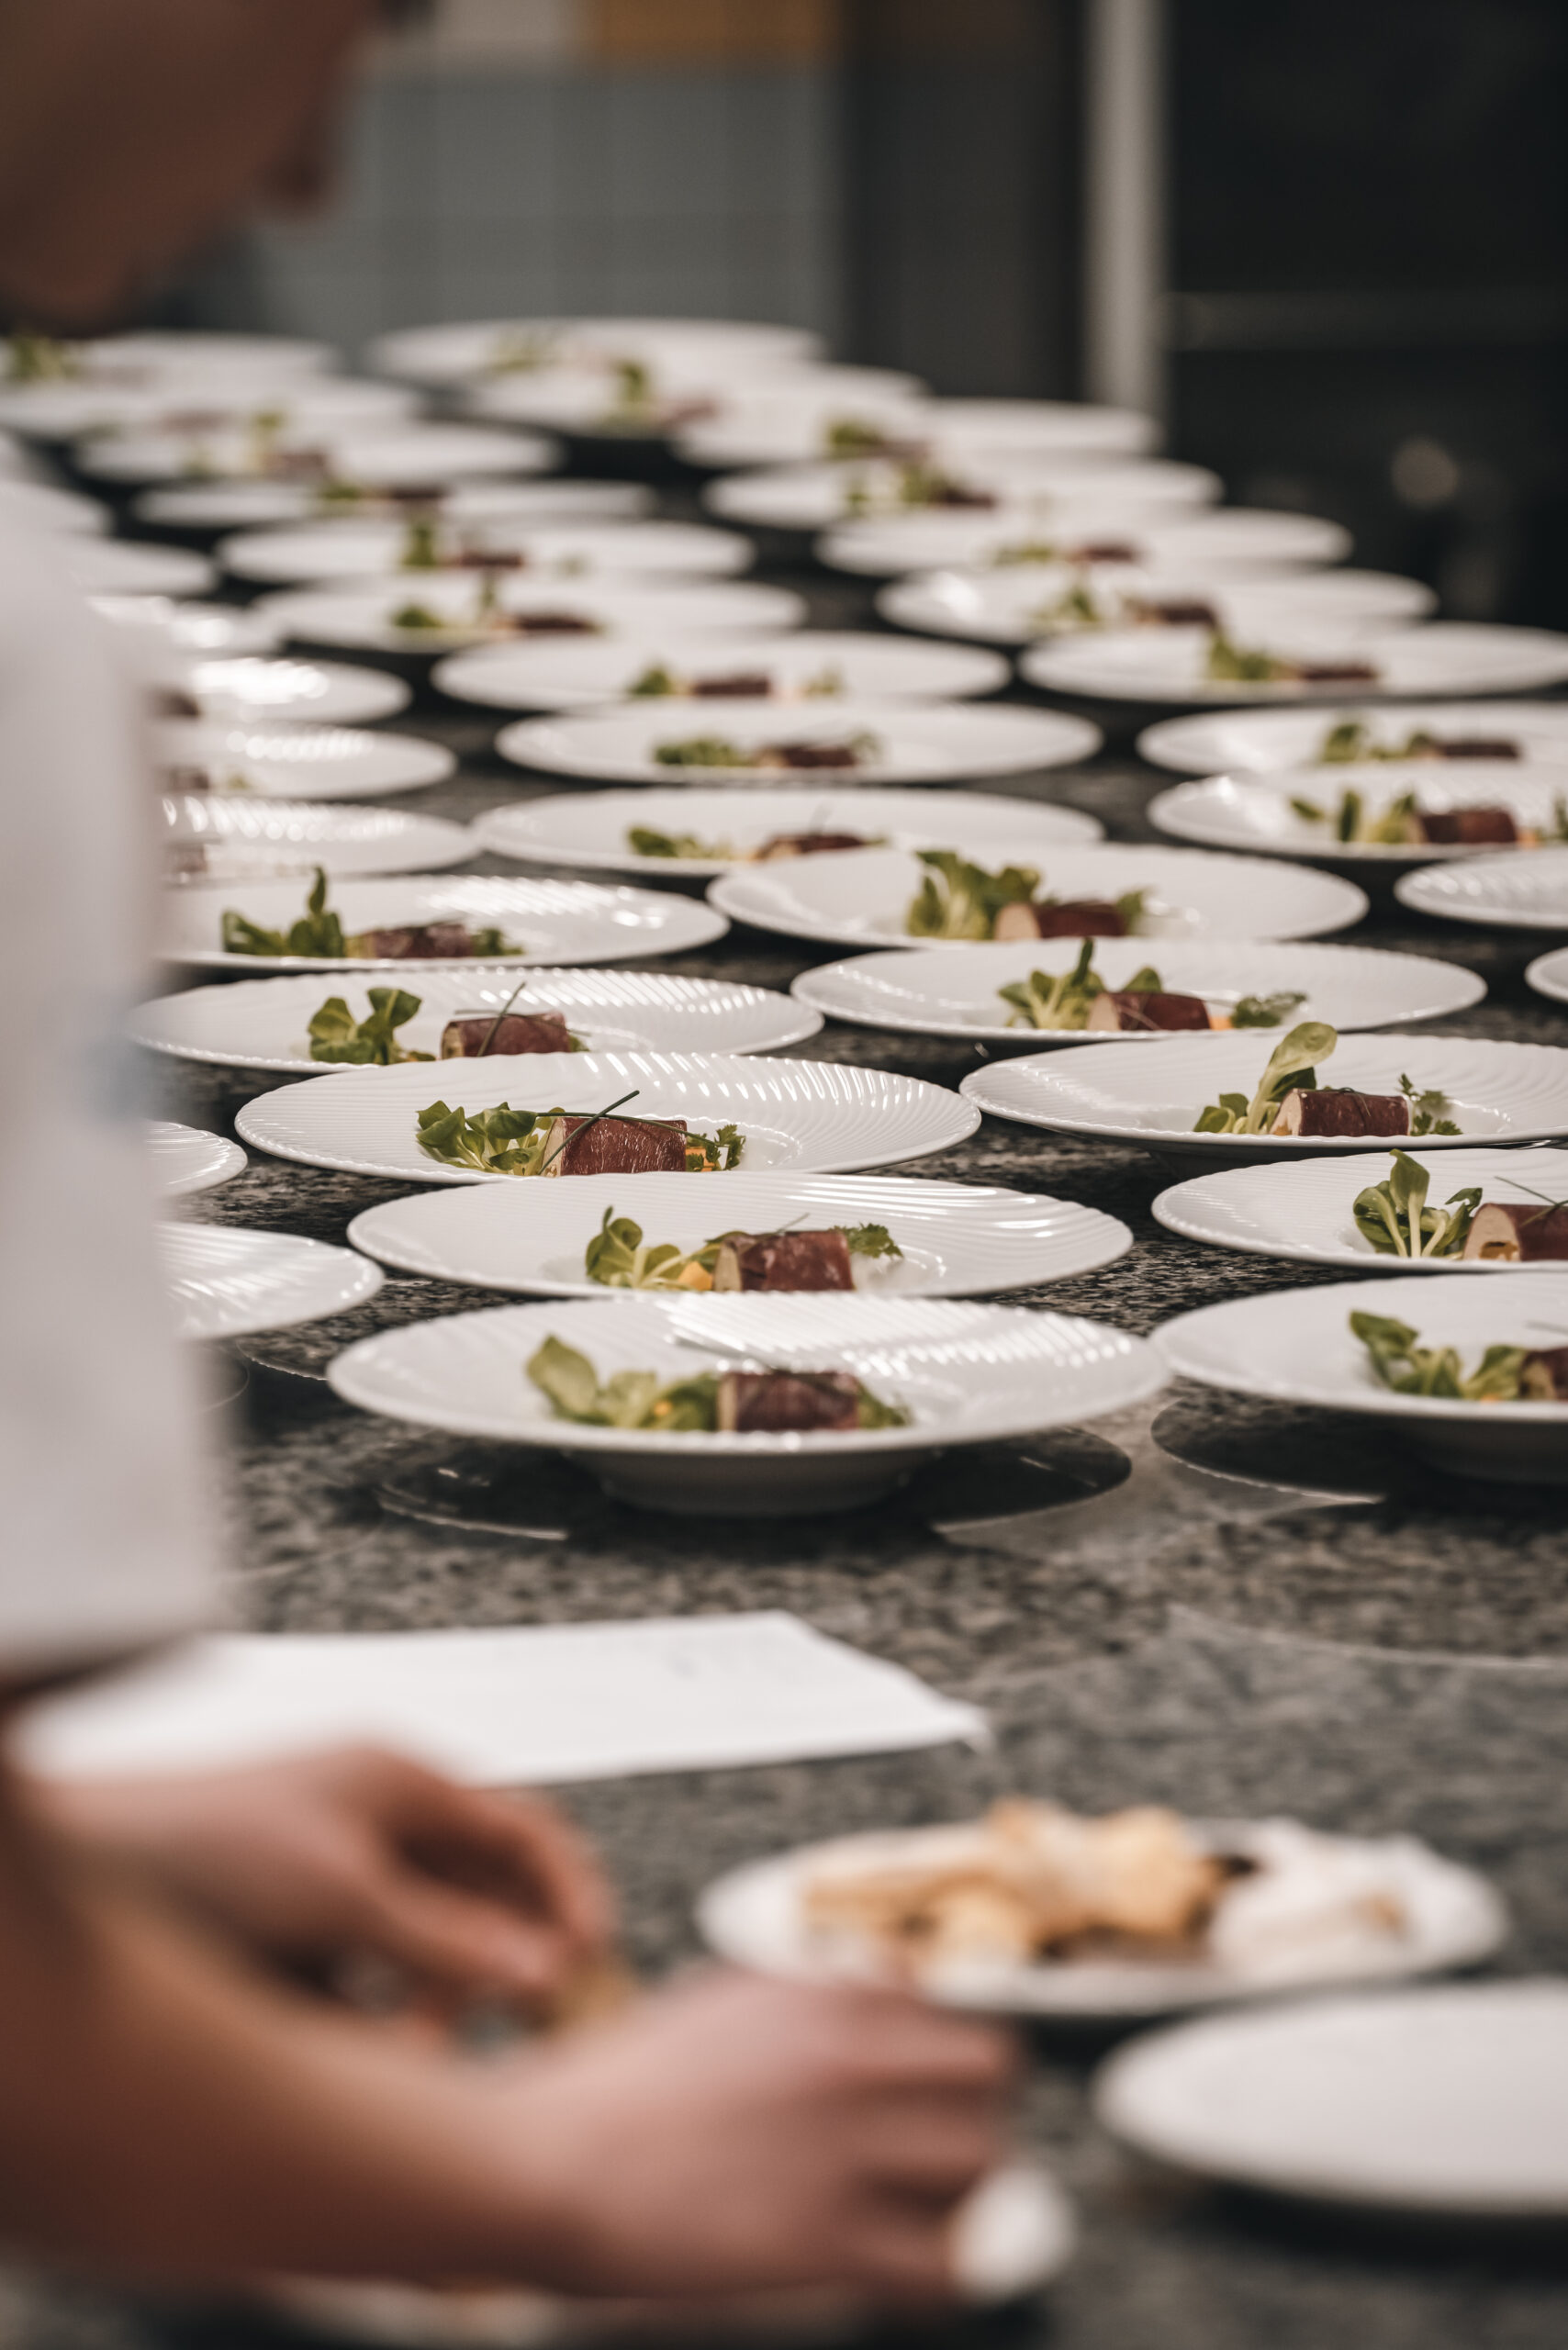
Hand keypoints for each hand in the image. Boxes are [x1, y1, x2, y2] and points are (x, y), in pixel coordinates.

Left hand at [32, 1746, 611, 2010]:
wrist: (98, 1867)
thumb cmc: (203, 1847)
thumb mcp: (344, 1896)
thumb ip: (447, 1939)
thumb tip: (539, 1969)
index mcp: (405, 1783)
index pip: (524, 1827)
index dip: (569, 1891)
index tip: (591, 1954)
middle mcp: (382, 1822)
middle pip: (484, 1897)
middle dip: (495, 1966)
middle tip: (514, 2023)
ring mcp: (343, 1872)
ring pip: (430, 1947)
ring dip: (433, 2001)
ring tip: (413, 2049)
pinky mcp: (306, 1925)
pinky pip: (375, 1975)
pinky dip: (381, 2013)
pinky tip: (365, 2044)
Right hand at [501, 1968, 1015, 2302]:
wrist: (542, 2164)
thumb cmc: (612, 2091)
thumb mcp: (718, 2000)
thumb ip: (810, 1995)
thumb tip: (886, 1988)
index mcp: (820, 1995)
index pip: (945, 2001)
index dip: (935, 2049)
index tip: (922, 2081)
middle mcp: (849, 2058)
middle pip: (990, 2070)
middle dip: (969, 2106)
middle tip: (934, 2143)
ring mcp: (843, 2148)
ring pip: (979, 2161)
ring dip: (958, 2188)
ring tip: (916, 2209)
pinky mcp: (827, 2241)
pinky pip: (944, 2264)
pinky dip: (937, 2271)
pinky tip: (900, 2268)